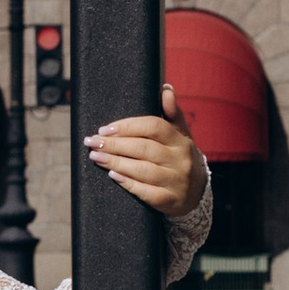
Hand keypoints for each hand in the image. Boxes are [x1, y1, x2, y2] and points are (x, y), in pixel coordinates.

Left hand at [86, 82, 205, 221]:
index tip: (104, 129)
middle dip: (114, 145)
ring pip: (143, 170)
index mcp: (180, 139)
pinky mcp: (170, 201)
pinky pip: (147, 193)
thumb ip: (172, 112)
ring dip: (116, 163)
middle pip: (144, 148)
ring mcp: (176, 181)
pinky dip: (129, 183)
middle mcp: (180, 159)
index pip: (153, 127)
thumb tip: (166, 88)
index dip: (127, 126)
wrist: (196, 193)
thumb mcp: (181, 134)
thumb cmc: (179, 157)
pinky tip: (113, 176)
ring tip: (96, 157)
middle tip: (92, 142)